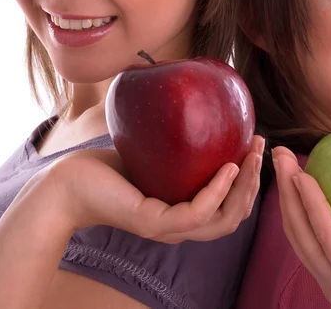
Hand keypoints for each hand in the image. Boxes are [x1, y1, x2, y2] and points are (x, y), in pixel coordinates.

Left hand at [32, 135, 263, 242]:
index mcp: (185, 213)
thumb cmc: (113, 166)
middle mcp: (181, 226)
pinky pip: (197, 212)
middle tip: (261, 147)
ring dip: (245, 187)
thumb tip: (206, 104)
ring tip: (251, 155)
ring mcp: (168, 227)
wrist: (70, 181)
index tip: (256, 146)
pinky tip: (229, 167)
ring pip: (223, 219)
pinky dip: (218, 191)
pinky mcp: (153, 222)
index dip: (250, 182)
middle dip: (255, 183)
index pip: (230, 208)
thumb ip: (185, 144)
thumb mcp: (159, 153)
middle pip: (234, 216)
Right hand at [272, 146, 330, 308]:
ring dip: (289, 190)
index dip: (292, 200)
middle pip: (297, 229)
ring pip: (302, 229)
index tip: (289, 167)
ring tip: (284, 159)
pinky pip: (326, 231)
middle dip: (283, 189)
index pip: (306, 234)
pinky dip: (313, 201)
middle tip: (278, 155)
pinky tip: (307, 176)